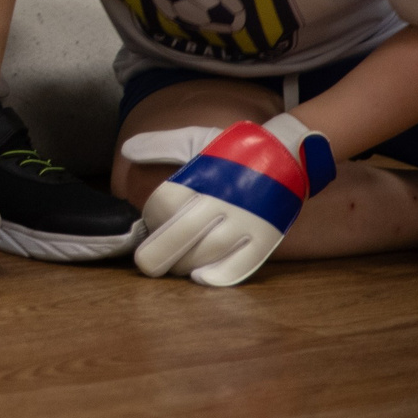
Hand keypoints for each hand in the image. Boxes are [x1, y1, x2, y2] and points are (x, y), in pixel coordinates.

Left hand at [135, 114, 334, 287]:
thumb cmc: (234, 151)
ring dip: (184, 264)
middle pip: (183, 232)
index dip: (152, 216)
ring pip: (208, 252)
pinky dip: (220, 276)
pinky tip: (200, 278)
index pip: (165, 202)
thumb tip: (128, 150)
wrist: (289, 155)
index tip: (151, 220)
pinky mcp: (267, 237)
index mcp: (204, 174)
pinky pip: (243, 264)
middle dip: (158, 252)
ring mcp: (248, 220)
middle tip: (144, 264)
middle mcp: (224, 199)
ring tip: (173, 266)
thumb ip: (161, 145)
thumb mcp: (197, 138)